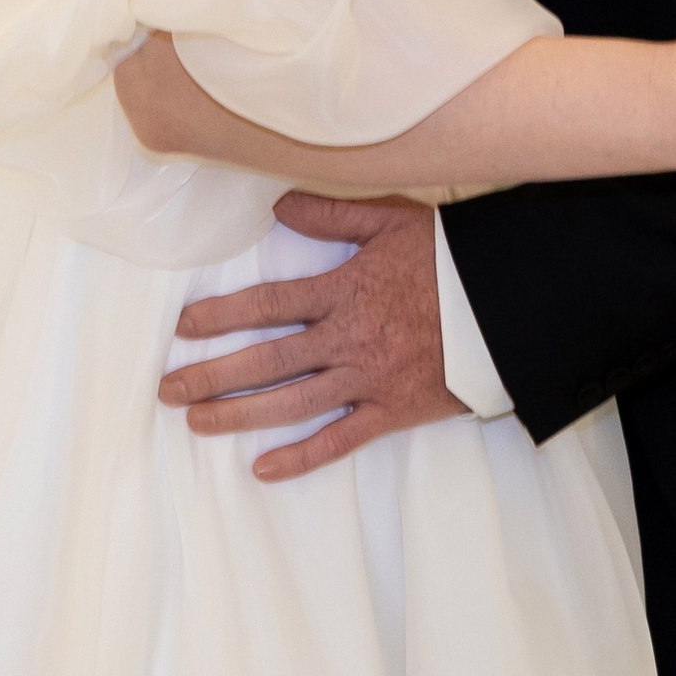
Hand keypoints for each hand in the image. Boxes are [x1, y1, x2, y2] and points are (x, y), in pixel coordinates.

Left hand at [160, 194, 463, 479]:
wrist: (507, 301)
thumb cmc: (449, 257)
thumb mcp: (392, 220)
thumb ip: (333, 215)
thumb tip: (278, 206)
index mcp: (344, 289)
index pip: (269, 304)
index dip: (223, 315)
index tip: (184, 327)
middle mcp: (347, 338)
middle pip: (268, 359)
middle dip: (212, 374)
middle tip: (168, 389)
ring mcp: (368, 379)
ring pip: (292, 403)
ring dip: (240, 414)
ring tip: (197, 421)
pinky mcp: (392, 410)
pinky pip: (340, 440)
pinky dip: (301, 457)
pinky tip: (263, 469)